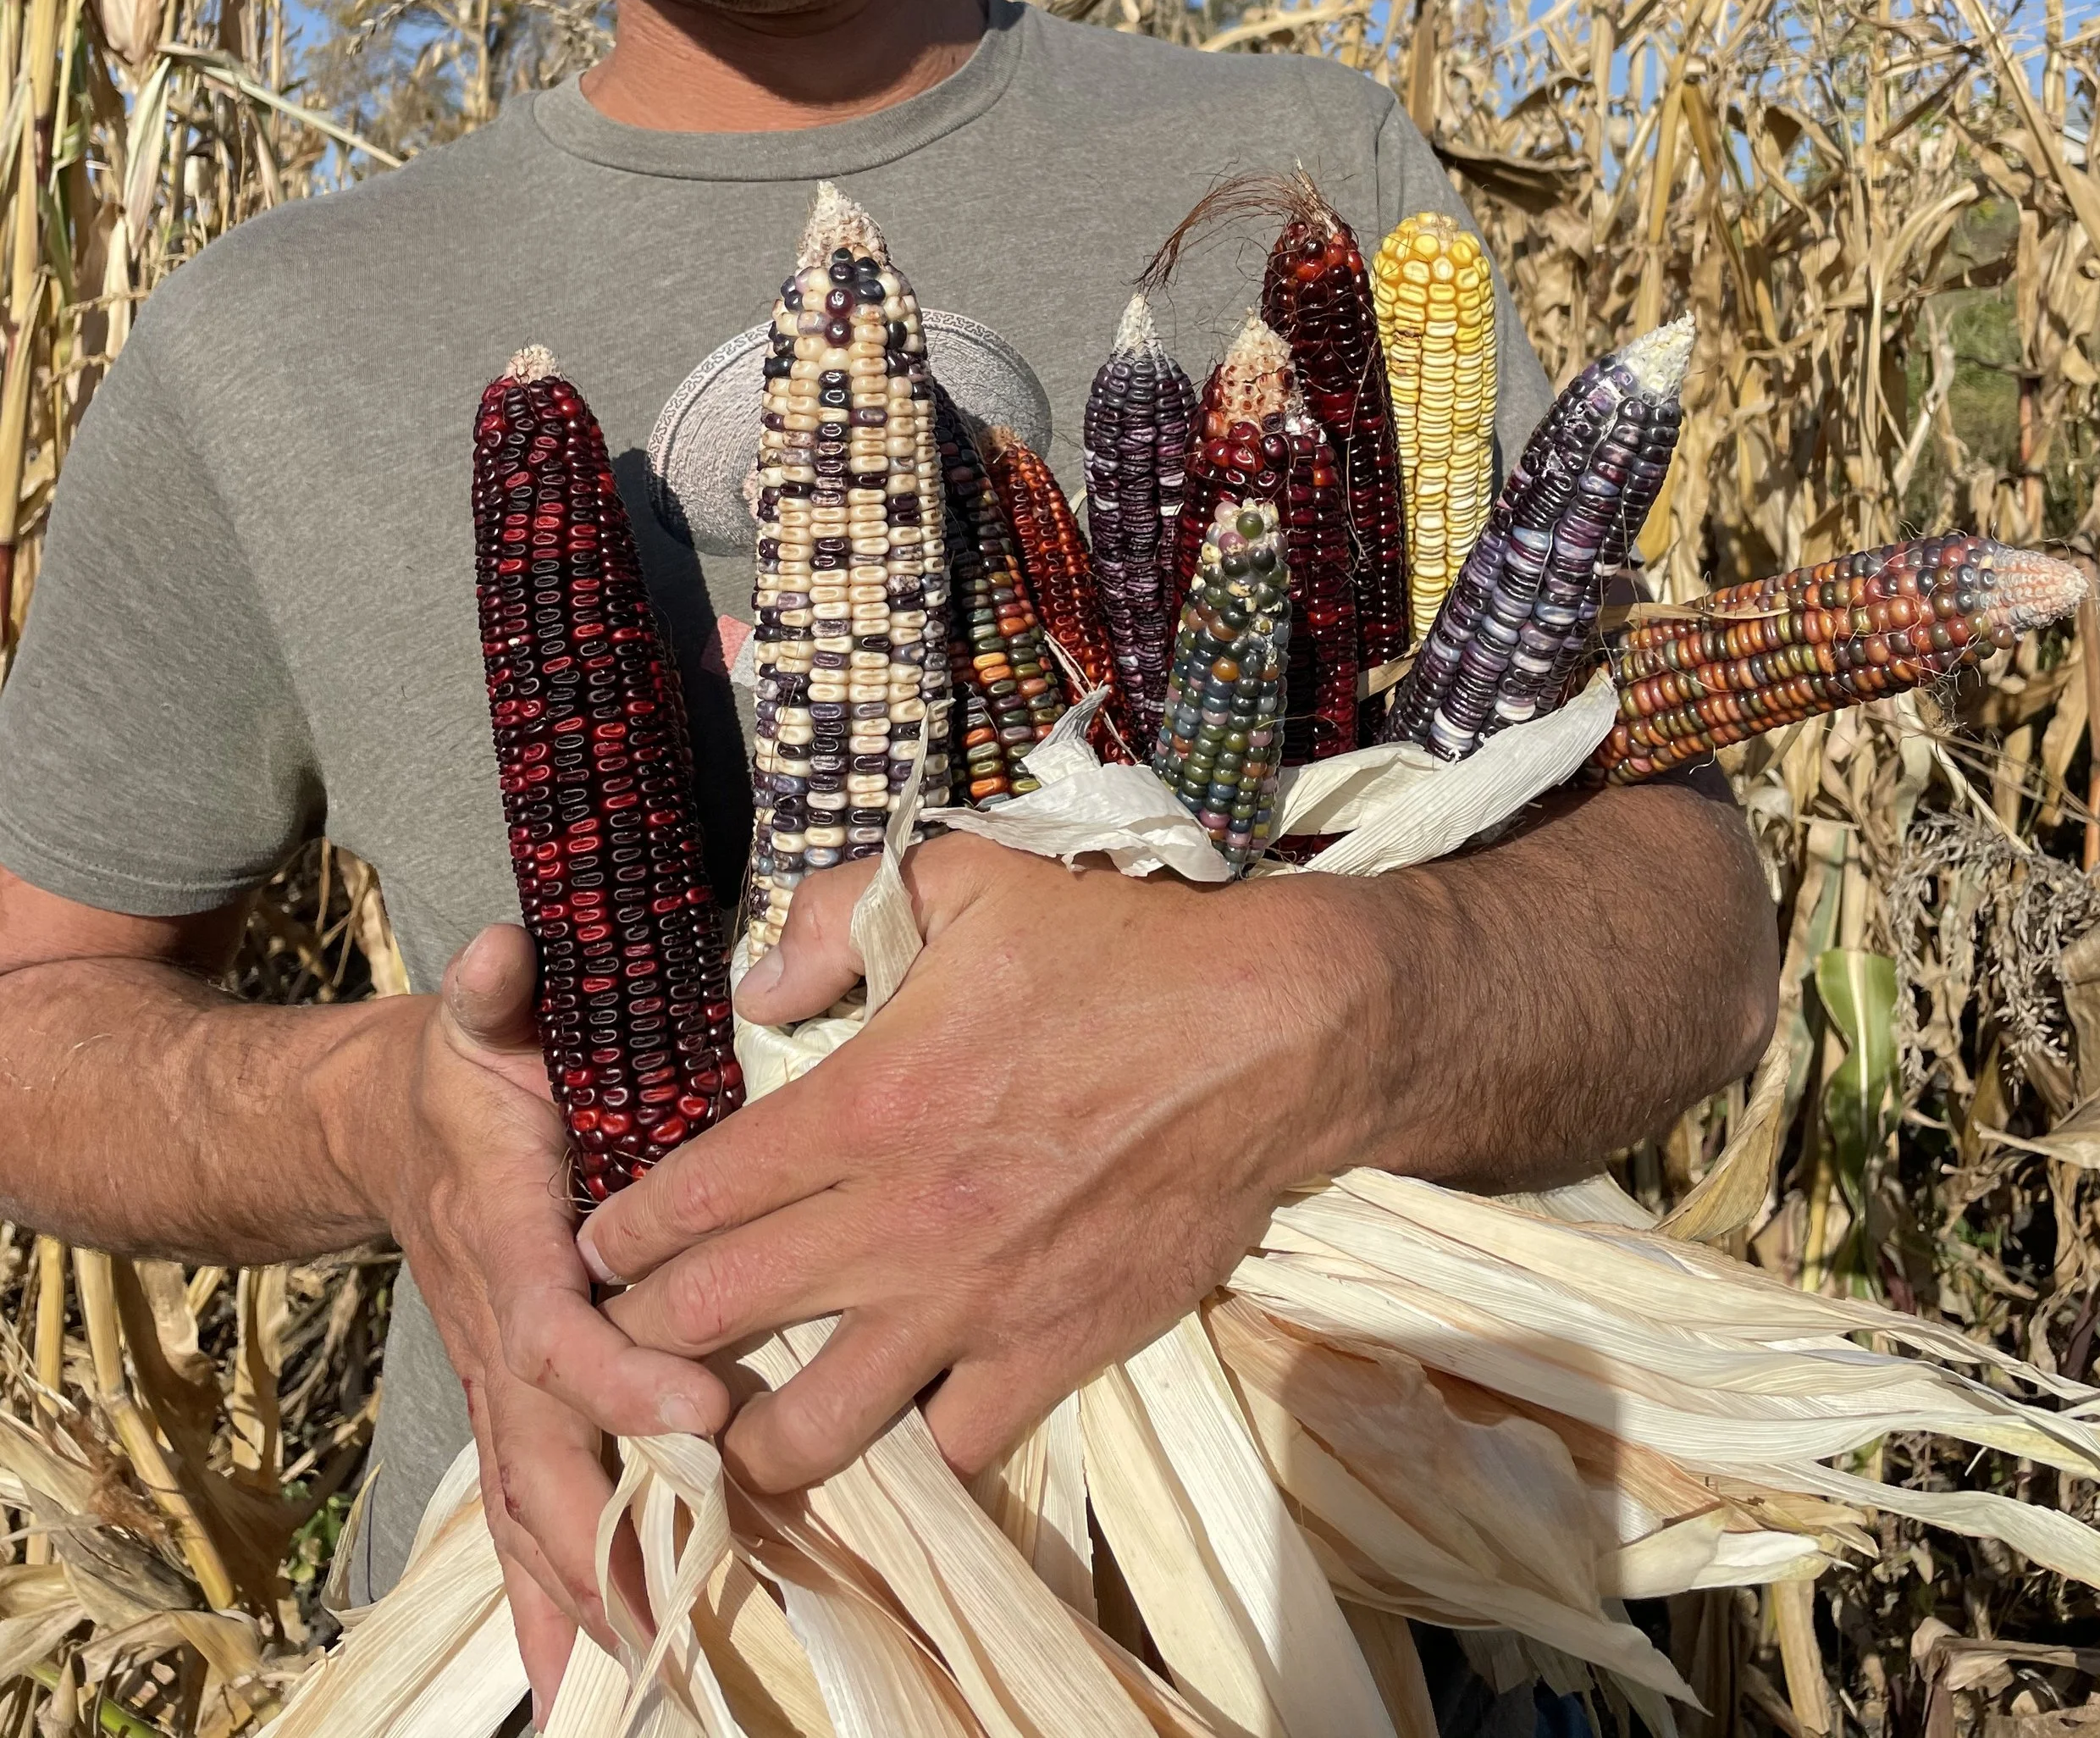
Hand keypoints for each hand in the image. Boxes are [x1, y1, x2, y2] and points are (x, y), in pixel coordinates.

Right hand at [359, 925, 731, 1724]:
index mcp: (506, 1240)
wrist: (375, 1128)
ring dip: (574, 1595)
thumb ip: (491, 990)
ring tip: (625, 1683)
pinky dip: (549, 1599)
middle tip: (669, 1613)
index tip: (704, 1414)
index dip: (624, 1377)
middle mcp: (498, 1330)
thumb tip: (504, 955)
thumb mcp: (474, 1015)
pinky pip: (525, 1514)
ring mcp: (498, 1380)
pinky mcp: (511, 1403)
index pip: (562, 1330)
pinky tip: (582, 1677)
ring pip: (528, 1505)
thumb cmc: (460, 1071)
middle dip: (599, 1539)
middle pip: (540, 1455)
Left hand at [577, 839, 1375, 1491]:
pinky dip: (903, 1447)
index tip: (599, 1247)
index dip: (626, 1234)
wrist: (1271, 1034)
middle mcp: (904, 1222)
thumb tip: (750, 984)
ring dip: (746, 1433)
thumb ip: (834, 914)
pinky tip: (881, 1427)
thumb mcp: (966, 881)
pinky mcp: (1053, 1355)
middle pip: (716, 1319)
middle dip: (642, 1335)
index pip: (695, 1197)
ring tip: (720, 1425)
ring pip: (812, 1427)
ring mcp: (977, 1305)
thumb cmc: (1118, 948)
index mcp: (868, 1106)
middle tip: (621, 1334)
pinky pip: (947, 1448)